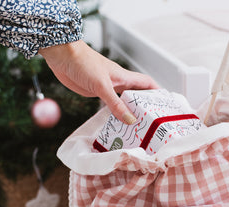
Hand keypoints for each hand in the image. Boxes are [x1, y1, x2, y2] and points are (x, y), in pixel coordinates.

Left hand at [39, 40, 158, 122]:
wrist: (62, 56)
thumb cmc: (83, 63)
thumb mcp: (102, 86)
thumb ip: (116, 104)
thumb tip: (130, 120)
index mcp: (124, 77)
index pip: (147, 84)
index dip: (157, 93)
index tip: (165, 104)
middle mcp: (118, 83)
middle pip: (137, 96)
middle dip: (145, 107)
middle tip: (152, 122)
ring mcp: (108, 89)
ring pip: (123, 102)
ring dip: (129, 113)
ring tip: (137, 128)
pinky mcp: (97, 93)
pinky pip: (110, 106)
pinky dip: (114, 114)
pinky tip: (116, 124)